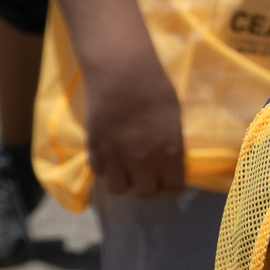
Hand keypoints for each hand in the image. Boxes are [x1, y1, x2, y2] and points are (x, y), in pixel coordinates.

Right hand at [86, 48, 190, 199]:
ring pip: (118, 188)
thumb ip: (171, 144)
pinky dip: (104, 167)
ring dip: (123, 180)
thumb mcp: (175, 118)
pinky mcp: (94, 149)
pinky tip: (110, 156)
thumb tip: (168, 157)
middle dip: (148, 186)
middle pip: (145, 193)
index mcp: (169, 153)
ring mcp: (116, 157)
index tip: (170, 180)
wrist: (122, 76)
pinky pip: (99, 171)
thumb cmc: (156, 90)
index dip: (172, 185)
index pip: (173, 187)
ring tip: (126, 168)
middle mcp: (142, 161)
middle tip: (147, 174)